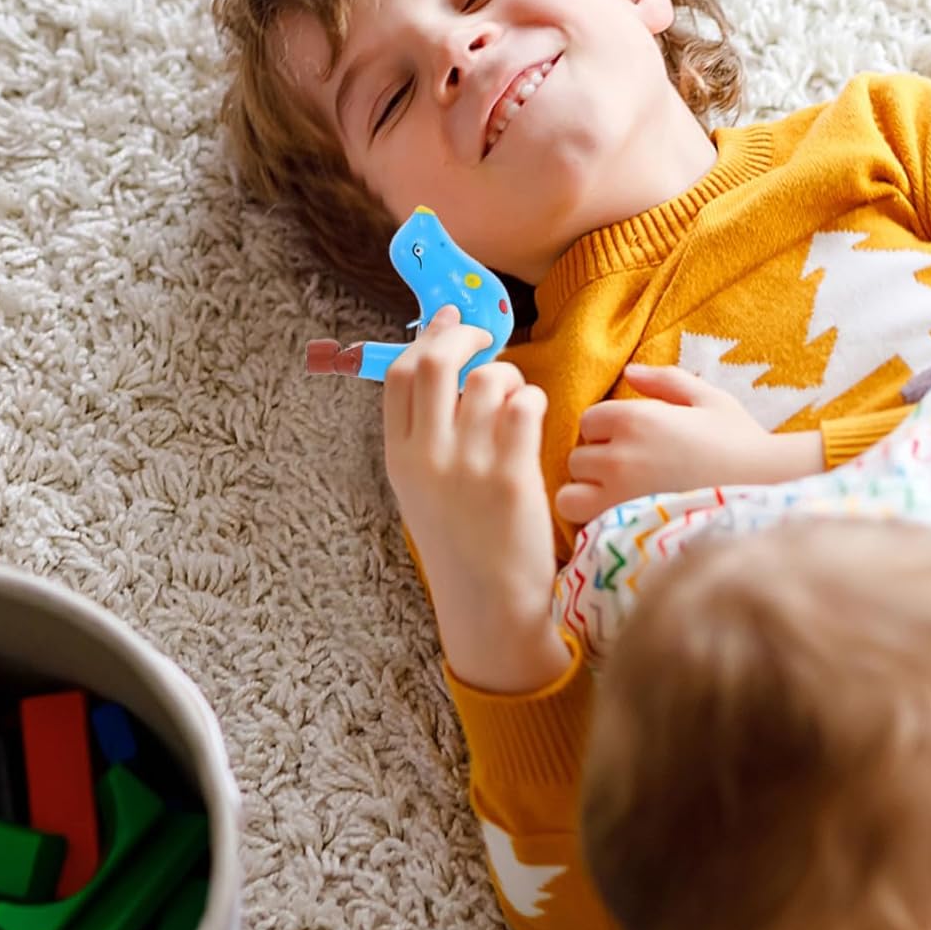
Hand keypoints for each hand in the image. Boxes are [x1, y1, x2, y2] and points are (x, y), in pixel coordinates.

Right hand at [383, 307, 566, 691]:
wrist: (490, 606)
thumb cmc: (463, 545)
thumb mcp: (422, 489)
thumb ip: (425, 434)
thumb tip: (444, 366)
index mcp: (399, 458)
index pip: (396, 375)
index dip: (426, 338)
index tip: (448, 323)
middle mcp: (427, 457)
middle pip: (433, 362)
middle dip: (463, 338)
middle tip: (486, 341)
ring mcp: (468, 465)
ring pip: (487, 379)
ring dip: (508, 376)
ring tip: (516, 399)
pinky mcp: (511, 475)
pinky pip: (524, 405)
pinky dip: (533, 400)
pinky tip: (534, 418)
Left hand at [555, 364, 825, 524]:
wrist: (768, 489)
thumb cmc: (741, 441)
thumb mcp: (708, 398)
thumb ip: (664, 380)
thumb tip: (629, 372)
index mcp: (634, 418)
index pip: (589, 421)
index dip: (608, 430)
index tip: (634, 441)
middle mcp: (618, 455)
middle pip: (577, 458)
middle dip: (597, 463)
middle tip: (631, 471)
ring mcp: (617, 496)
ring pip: (570, 495)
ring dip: (587, 495)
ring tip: (618, 498)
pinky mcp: (625, 530)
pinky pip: (585, 527)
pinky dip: (598, 523)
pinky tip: (626, 520)